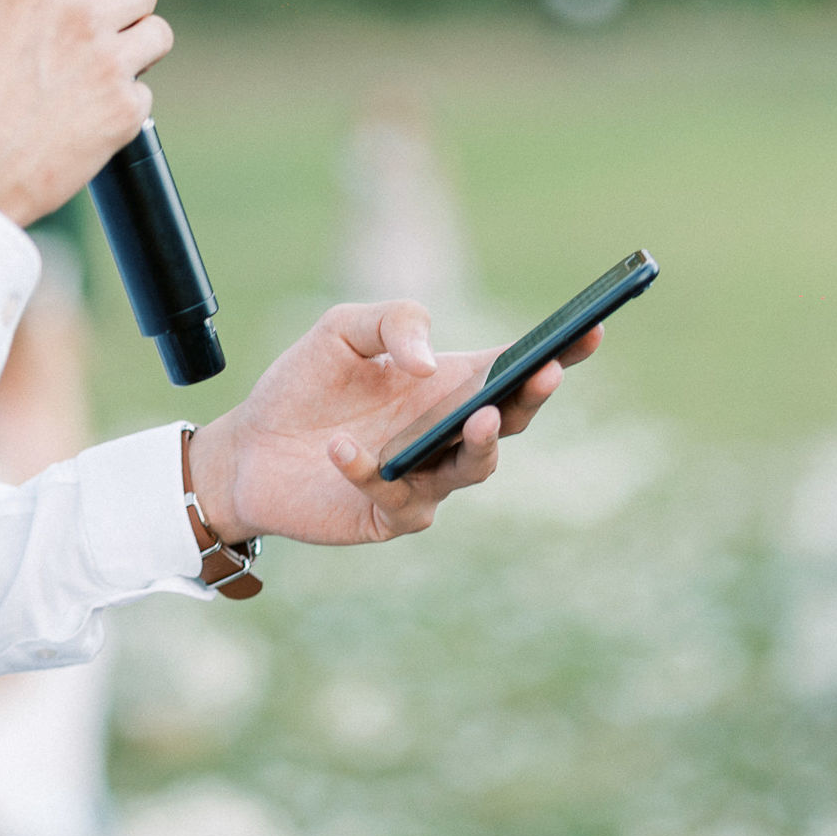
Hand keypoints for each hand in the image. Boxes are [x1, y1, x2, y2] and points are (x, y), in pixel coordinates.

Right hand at [0, 0, 174, 227]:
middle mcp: (79, 18)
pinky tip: (90, 117)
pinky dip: (124, 103)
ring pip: (158, 35)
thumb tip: (5, 16)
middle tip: (103, 27)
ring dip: (137, 47)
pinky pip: (145, 93)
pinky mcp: (125, 114)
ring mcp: (109, 66)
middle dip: (125, 5)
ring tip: (107, 67)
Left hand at [189, 301, 603, 545]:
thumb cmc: (303, 385)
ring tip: (472, 417)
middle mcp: (448, 433)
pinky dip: (369, 470)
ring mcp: (426, 478)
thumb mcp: (341, 329)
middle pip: (512, 420)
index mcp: (450, 383)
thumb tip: (429, 364)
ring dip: (479, 444)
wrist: (246, 448)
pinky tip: (341, 447)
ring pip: (475, 469)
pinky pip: (395, 496)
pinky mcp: (389, 514)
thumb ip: (393, 321)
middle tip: (546, 371)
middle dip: (535, 397)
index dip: (561, 353)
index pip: (516, 368)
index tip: (590, 331)